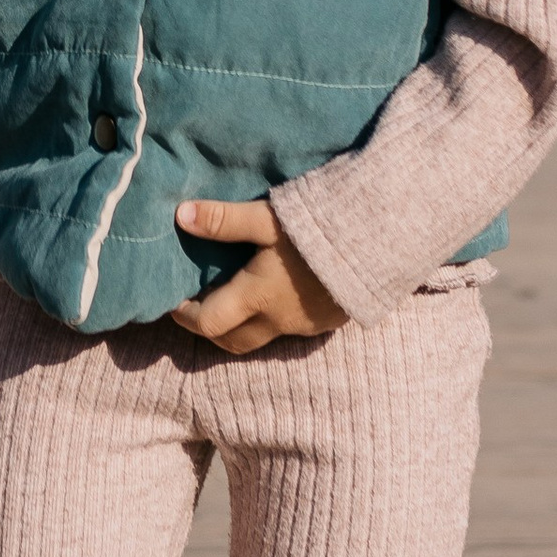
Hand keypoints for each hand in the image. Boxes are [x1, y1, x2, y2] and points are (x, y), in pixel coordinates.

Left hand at [168, 197, 348, 357]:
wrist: (383, 246)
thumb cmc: (320, 231)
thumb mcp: (267, 220)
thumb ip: (224, 220)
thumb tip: (180, 215)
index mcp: (257, 297)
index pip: (208, 323)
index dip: (185, 316)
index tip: (174, 303)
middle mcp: (278, 320)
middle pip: (232, 341)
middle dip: (210, 329)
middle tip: (198, 308)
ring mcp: (304, 325)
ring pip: (262, 339)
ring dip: (242, 326)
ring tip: (233, 299)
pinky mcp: (327, 322)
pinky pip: (290, 330)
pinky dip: (271, 320)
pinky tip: (276, 295)